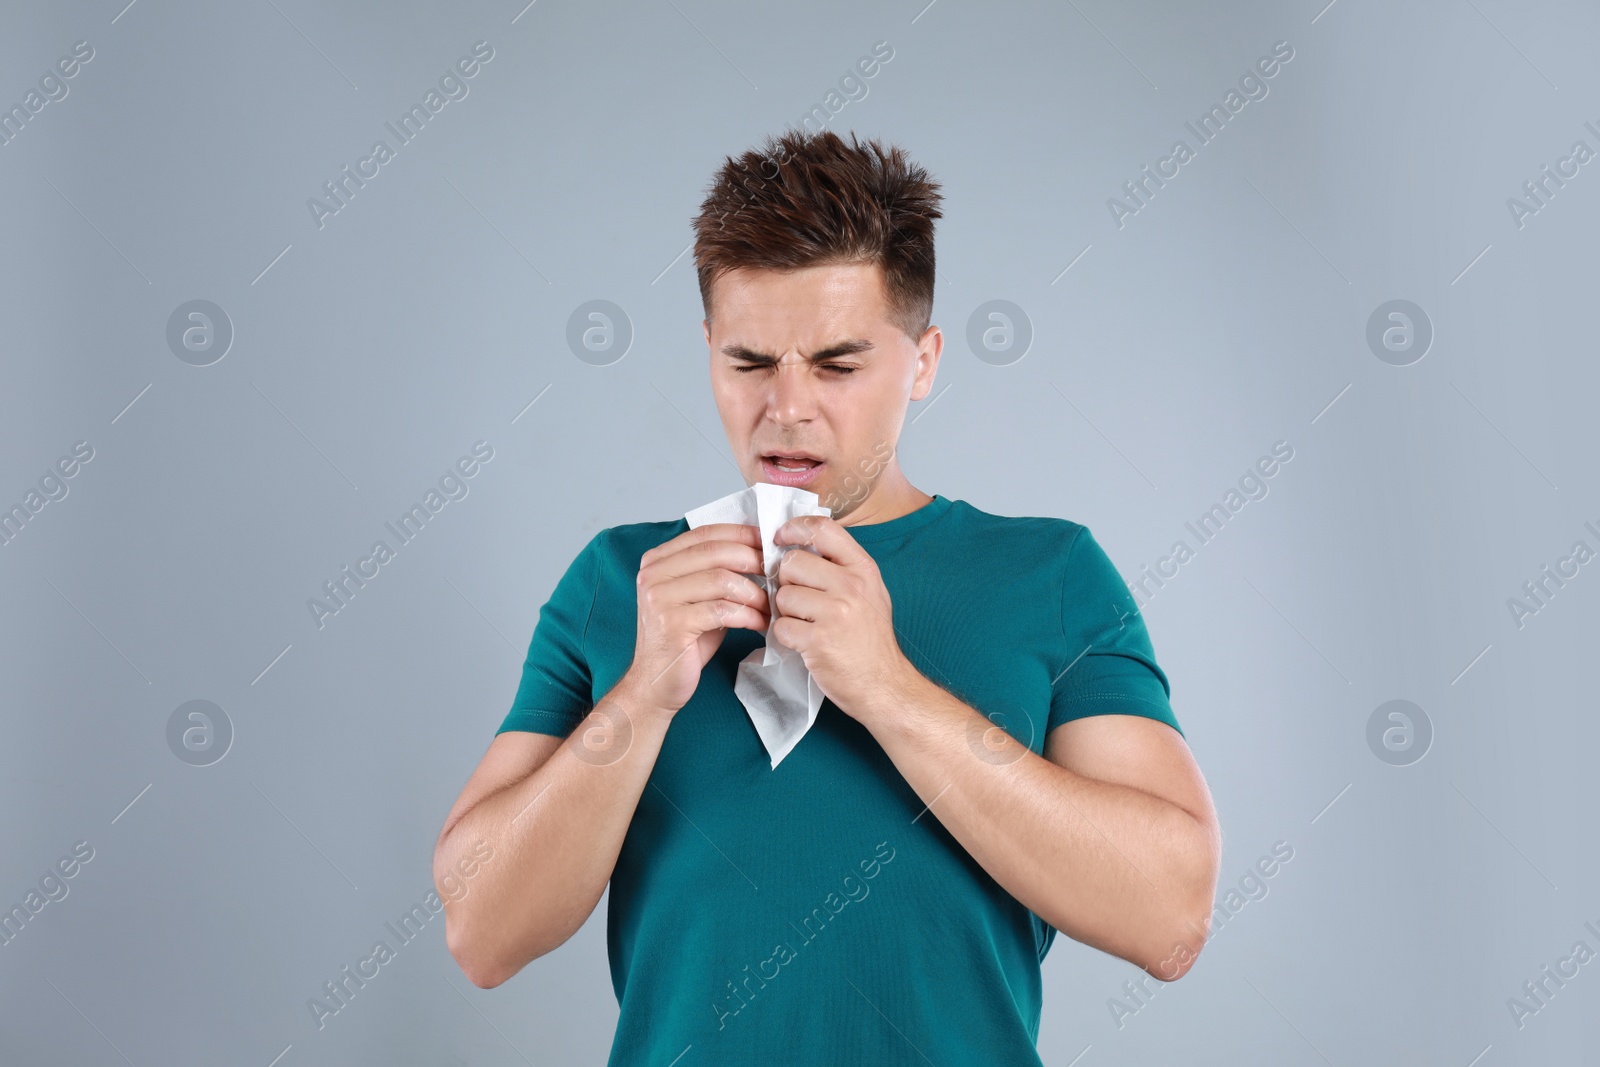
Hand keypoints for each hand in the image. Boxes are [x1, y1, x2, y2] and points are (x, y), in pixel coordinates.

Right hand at [627, 523, 768, 716]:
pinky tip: (760, 623)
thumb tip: (758, 551)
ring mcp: (659, 598)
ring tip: (770, 606)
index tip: (769, 540)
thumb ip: (716, 572)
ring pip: (721, 579)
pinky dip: (748, 615)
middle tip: (777, 573)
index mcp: (657, 561)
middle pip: (715, 551)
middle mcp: (653, 574)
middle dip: (753, 559)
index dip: (741, 533)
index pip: (705, 533)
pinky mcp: (671, 624)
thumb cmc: (684, 641)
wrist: (655, 684)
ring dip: (754, 593)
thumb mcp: (697, 598)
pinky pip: (722, 610)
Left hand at [770, 515, 912, 717]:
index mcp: (863, 569)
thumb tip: (798, 545)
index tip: (781, 537)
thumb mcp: (869, 592)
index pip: (823, 528)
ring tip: (807, 624)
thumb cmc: (870, 639)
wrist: (884, 685)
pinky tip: (805, 642)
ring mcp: (836, 613)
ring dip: (786, 612)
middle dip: (787, 582)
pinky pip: (780, 626)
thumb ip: (840, 567)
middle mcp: (851, 586)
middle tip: (801, 601)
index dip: (795, 528)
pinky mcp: (819, 640)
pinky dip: (786, 637)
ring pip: (782, 596)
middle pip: (792, 563)